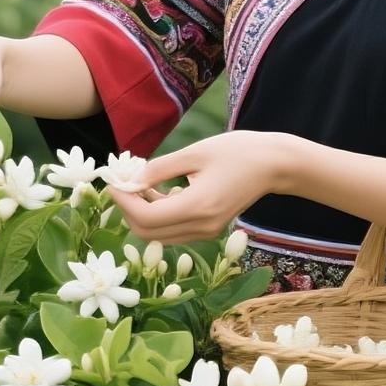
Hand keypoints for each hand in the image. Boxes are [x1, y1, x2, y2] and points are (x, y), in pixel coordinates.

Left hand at [104, 131, 286, 244]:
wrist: (274, 165)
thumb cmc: (237, 151)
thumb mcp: (194, 152)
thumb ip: (160, 168)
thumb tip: (131, 180)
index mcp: (197, 207)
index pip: (145, 218)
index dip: (123, 202)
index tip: (112, 182)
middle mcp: (201, 227)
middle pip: (148, 233)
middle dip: (129, 209)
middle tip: (121, 183)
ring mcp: (207, 231)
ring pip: (160, 234)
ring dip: (143, 212)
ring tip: (138, 182)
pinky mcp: (210, 229)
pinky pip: (174, 229)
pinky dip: (159, 214)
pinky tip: (159, 189)